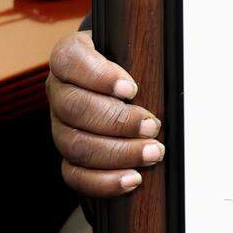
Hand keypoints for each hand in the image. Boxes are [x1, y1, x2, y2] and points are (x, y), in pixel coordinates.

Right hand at [47, 31, 162, 196]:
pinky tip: (132, 178)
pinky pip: (74, 174)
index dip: (98, 76)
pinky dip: (104, 180)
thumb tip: (172, 75)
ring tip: (152, 152)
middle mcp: (59, 90)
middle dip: (117, 121)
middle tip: (152, 126)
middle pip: (73, 107)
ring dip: (118, 152)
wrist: (122, 86)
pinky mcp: (69, 154)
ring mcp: (60, 124)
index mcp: (70, 58)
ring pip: (74, 143)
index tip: (131, 89)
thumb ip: (144, 55)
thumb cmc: (131, 64)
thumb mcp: (136, 51)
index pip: (69, 59)